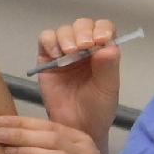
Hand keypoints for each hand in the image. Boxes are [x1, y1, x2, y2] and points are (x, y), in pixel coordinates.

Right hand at [35, 15, 124, 143]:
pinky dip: (50, 42)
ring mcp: (64, 52)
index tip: (100, 41)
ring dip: (66, 37)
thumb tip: (108, 45)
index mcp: (103, 52)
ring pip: (63, 30)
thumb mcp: (108, 89)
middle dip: (83, 32)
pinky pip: (45, 40)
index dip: (102, 29)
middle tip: (83, 47)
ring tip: (69, 53)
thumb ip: (108, 67)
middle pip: (82, 25)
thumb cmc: (97, 108)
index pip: (104, 28)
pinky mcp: (46, 59)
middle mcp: (84, 48)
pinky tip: (55, 56)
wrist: (76, 127)